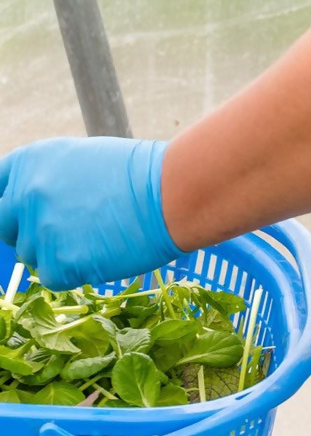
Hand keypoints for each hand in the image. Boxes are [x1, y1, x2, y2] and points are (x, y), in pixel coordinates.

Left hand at [0, 138, 177, 290]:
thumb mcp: (83, 159)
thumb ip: (49, 178)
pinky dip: (75, 270)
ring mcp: (39, 231)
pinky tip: (102, 251)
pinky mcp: (58, 264)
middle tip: (65, 227)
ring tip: (96, 235)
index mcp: (31, 161)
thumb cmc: (138, 173)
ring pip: (31, 255)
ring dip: (55, 251)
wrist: (170, 193)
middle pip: (5, 225)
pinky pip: (54, 276)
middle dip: (28, 229)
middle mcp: (26, 194)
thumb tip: (32, 201)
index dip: (10, 202)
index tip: (23, 212)